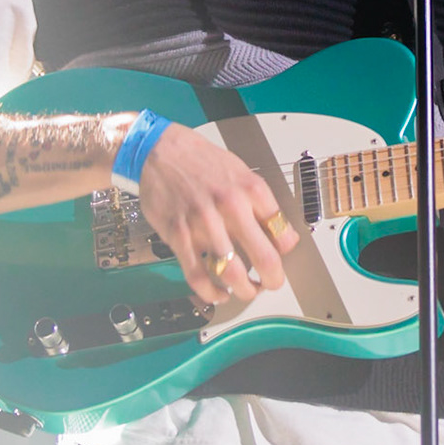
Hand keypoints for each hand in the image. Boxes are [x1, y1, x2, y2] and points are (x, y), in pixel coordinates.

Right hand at [136, 122, 300, 304]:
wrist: (158, 151)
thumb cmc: (200, 161)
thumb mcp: (240, 172)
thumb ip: (262, 204)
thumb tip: (284, 236)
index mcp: (250, 189)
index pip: (282, 231)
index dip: (285, 252)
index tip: (281, 257)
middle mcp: (230, 206)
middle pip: (264, 257)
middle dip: (273, 280)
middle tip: (271, 284)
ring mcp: (203, 223)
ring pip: (231, 273)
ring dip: (244, 290)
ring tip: (246, 291)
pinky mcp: (178, 235)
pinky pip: (197, 275)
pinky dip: (210, 292)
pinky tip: (218, 293)